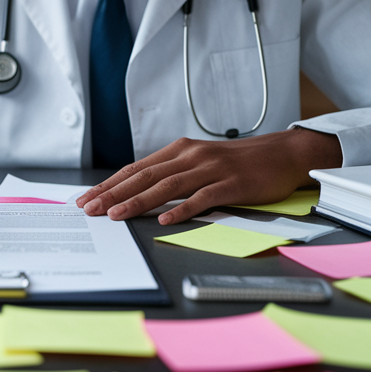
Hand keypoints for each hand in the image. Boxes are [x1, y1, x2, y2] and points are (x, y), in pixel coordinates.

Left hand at [75, 128, 341, 224]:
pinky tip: (164, 220)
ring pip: (167, 186)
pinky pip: (202, 198)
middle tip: (89, 209)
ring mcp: (211, 169)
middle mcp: (191, 156)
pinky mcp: (231, 184)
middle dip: (113, 193)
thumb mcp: (201, 162)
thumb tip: (140, 191)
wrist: (283, 154)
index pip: (137, 169)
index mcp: (180, 150)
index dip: (110, 184)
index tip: (87, 198)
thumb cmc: (240, 163)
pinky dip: (182, 209)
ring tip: (116, 215)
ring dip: (138, 201)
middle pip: (145, 176)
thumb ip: (174, 173)